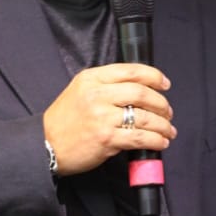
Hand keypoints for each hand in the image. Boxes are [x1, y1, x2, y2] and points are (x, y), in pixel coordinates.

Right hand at [42, 63, 175, 175]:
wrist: (46, 144)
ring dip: (163, 125)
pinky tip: (160, 143)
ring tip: (169, 130)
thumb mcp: (80, 91)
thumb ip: (105, 86)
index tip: (165, 84)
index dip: (154, 76)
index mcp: (92, 78)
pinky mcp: (106, 138)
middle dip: (161, 104)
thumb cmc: (64, 120)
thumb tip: (138, 90)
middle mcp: (97, 94)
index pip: (131, 71)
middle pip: (142, 93)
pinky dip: (155, 140)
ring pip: (144, 117)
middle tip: (168, 112)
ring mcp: (102, 117)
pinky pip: (139, 137)